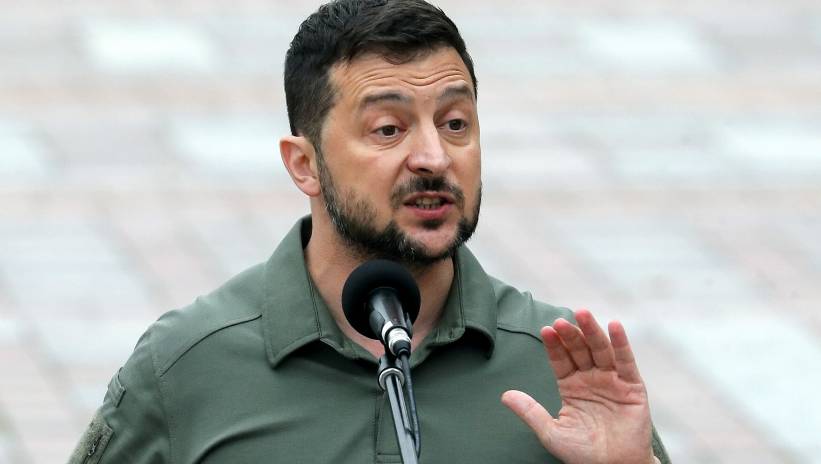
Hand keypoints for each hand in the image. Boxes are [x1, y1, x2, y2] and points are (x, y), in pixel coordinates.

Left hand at [501, 309, 654, 463]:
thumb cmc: (582, 454)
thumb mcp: (551, 432)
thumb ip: (530, 411)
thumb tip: (504, 395)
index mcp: (571, 386)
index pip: (561, 359)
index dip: (554, 345)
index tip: (545, 330)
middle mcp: (591, 379)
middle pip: (580, 350)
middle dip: (570, 334)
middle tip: (561, 321)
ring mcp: (612, 380)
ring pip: (601, 350)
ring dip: (592, 331)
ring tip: (583, 314)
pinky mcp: (633, 387)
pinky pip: (626, 361)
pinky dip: (621, 343)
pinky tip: (615, 326)